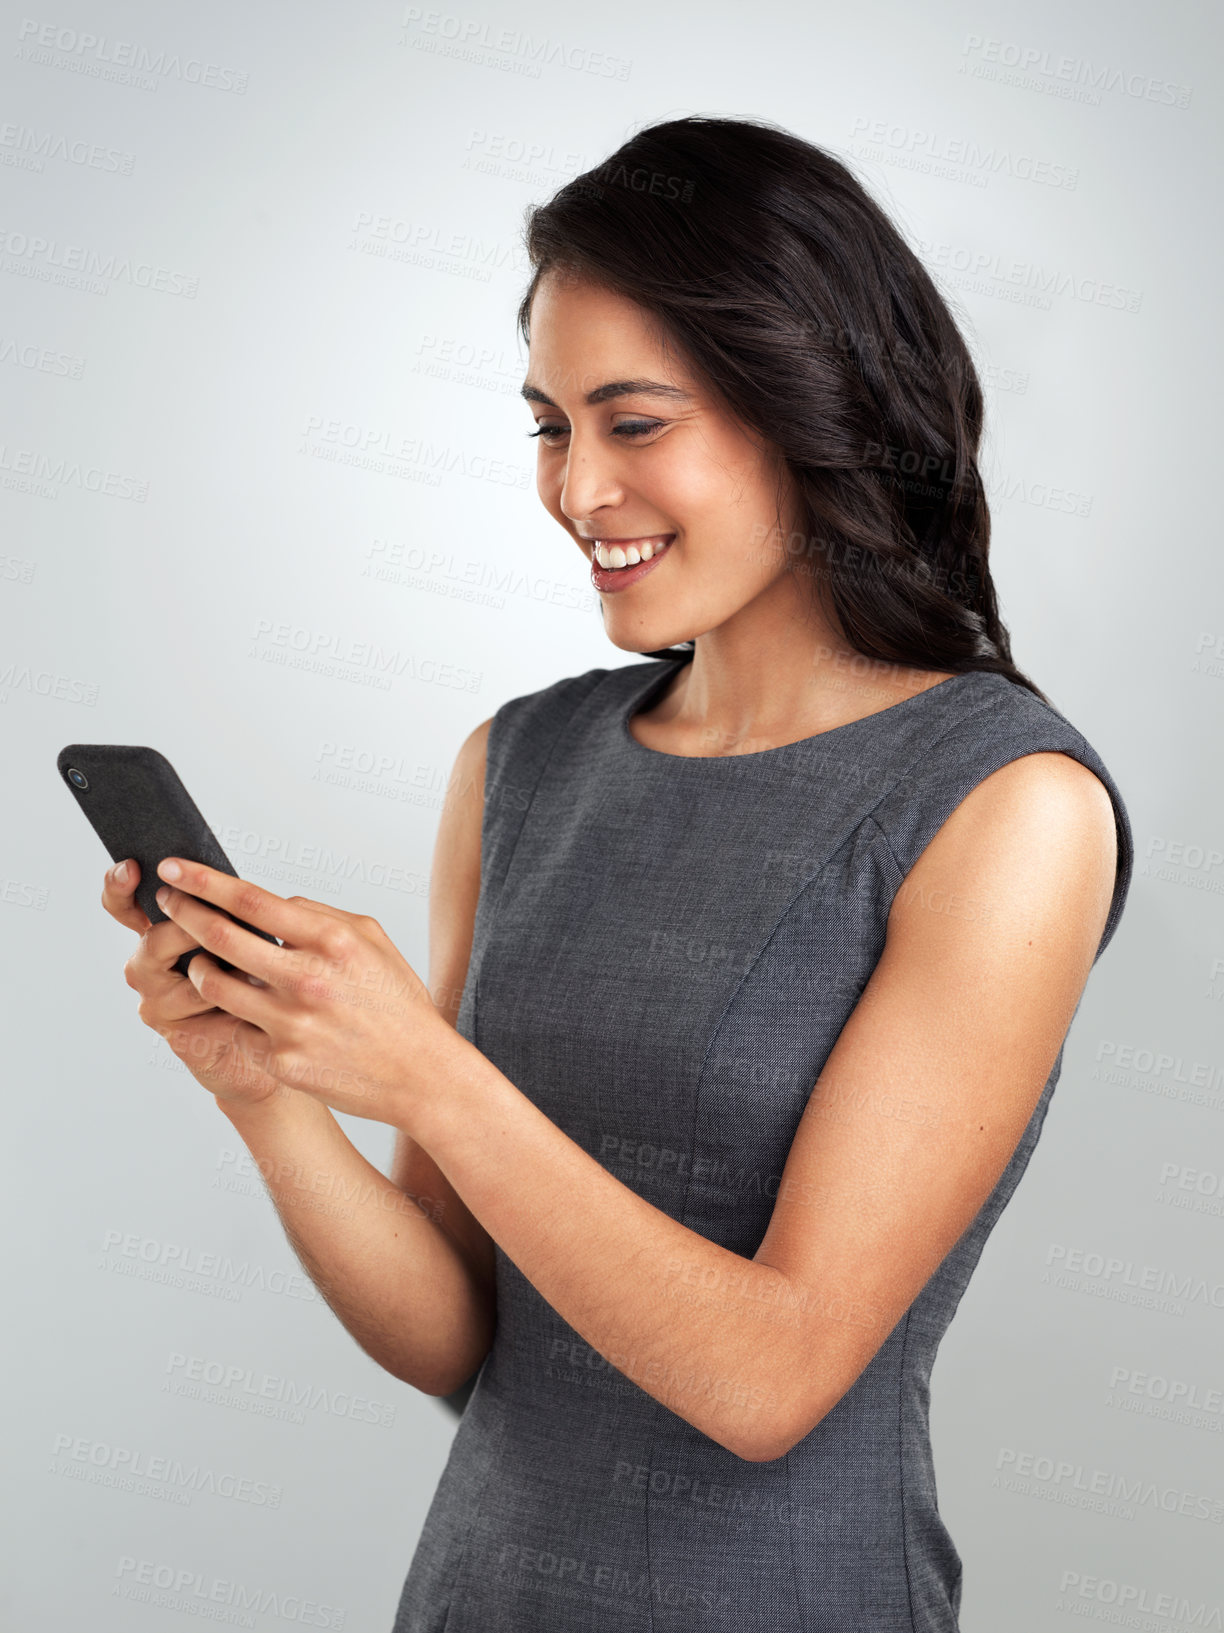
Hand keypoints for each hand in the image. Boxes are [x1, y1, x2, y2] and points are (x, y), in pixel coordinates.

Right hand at [105, 858, 288, 1107]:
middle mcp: (152, 967)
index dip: (120, 886)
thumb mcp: (246, 938)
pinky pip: (201, 1006)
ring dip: (218, 965)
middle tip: (221, 926)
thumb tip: (231, 883)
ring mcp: (159, 1001)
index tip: (131, 868)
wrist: (271, 1045)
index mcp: (162, 935)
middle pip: (153, 939)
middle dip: (189, 929)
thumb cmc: (258, 984)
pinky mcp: (177, 1033)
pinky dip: (230, 997)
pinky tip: (254, 998)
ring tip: (254, 969)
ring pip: (181, 974)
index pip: (125, 906)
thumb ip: (229, 912)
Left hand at [150, 858, 450, 1127]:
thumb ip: (319, 915)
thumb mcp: (372, 941)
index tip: (175, 868)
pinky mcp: (281, 1060)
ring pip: (213, 985)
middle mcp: (307, 979)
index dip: (204, 881)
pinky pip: (238, 1028)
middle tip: (167, 903)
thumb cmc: (398, 1004)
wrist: (420, 1074)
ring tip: (199, 962)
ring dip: (197, 968)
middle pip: (220, 937)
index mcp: (332, 941)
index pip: (252, 901)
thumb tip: (268, 903)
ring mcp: (291, 1023)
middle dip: (183, 914)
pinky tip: (247, 1014)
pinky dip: (235, 1017)